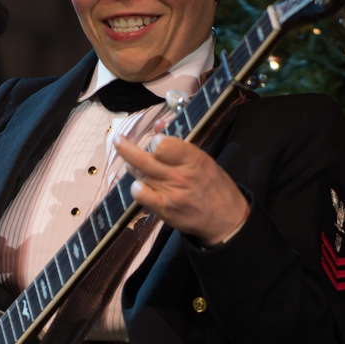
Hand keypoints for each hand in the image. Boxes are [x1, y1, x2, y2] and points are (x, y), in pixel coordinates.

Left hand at [114, 132, 249, 245]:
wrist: (226, 218)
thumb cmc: (213, 185)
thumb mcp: (203, 159)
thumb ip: (179, 145)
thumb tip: (158, 125)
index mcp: (193, 159)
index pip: (162, 144)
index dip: (155, 141)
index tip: (156, 143)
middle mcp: (180, 175)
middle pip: (143, 159)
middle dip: (125, 147)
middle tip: (118, 140)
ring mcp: (171, 193)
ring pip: (139, 175)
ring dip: (134, 168)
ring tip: (136, 166)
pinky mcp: (164, 209)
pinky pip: (140, 195)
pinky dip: (137, 188)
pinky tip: (140, 186)